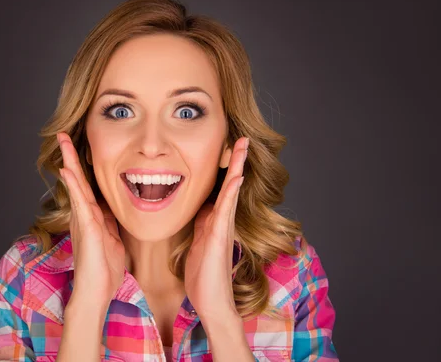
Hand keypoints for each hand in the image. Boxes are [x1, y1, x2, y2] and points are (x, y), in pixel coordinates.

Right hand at [57, 132, 125, 304]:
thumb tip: (111, 209)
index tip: (78, 147)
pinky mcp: (87, 229)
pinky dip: (74, 186)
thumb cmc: (104, 271)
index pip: (86, 186)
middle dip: (70, 157)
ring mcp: (83, 221)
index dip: (81, 166)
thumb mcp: (112, 240)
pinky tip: (68, 171)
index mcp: (91, 217)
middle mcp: (83, 215)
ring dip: (69, 162)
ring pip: (75, 186)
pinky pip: (80, 203)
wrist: (97, 293)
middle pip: (76, 180)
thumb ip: (110, 223)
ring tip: (63, 142)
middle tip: (63, 134)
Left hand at [184, 136, 248, 319]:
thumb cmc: (203, 276)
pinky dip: (231, 191)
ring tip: (242, 145)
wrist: (211, 301)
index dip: (225, 169)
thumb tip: (200, 211)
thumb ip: (200, 226)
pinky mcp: (220, 235)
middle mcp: (222, 220)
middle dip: (236, 161)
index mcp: (214, 221)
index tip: (227, 148)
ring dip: (237, 167)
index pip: (221, 188)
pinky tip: (236, 176)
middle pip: (231, 183)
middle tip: (243, 138)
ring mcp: (223, 227)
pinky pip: (226, 208)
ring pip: (232, 190)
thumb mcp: (197, 244)